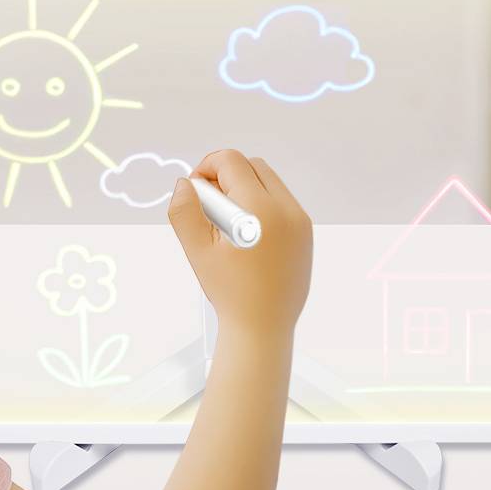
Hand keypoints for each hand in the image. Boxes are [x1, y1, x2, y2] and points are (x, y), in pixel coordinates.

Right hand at [166, 149, 311, 337]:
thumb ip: (184, 211)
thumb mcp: (196, 250)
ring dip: (244, 189)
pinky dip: (262, 204)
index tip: (196, 190)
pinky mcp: (305, 234)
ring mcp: (300, 221)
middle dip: (226, 175)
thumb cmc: (230, 292)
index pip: (232, 162)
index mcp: (260, 210)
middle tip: (208, 206)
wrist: (263, 327)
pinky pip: (282, 201)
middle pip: (252, 166)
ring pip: (269, 181)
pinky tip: (245, 234)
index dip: (206, 167)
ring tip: (226, 222)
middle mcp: (287, 209)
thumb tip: (185, 183)